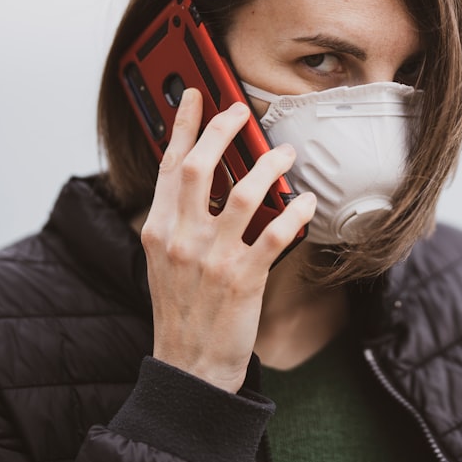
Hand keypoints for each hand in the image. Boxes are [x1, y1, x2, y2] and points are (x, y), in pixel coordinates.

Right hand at [140, 88, 315, 392]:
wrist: (188, 366)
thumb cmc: (181, 309)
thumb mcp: (163, 260)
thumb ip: (178, 219)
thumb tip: (205, 179)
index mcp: (158, 229)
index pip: (169, 164)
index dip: (182, 125)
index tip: (195, 95)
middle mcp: (180, 237)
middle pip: (201, 166)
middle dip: (224, 130)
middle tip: (243, 112)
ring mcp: (211, 258)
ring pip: (243, 193)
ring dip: (268, 166)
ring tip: (285, 154)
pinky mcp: (242, 278)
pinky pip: (274, 234)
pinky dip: (293, 213)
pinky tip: (304, 203)